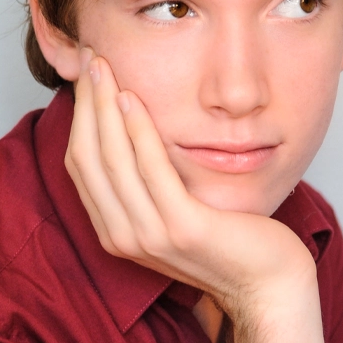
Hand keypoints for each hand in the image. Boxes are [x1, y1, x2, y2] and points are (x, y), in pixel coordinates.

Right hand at [65, 49, 315, 318]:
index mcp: (114, 231)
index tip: (84, 76)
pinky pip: (151, 169)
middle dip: (85, 104)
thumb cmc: (224, 239)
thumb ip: (144, 182)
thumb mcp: (172, 209)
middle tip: (89, 58)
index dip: (78, 116)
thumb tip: (128, 128)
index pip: (80, 165)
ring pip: (112, 160)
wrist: (265, 284)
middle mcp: (122, 236)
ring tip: (104, 67)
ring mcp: (150, 235)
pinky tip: (132, 98)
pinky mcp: (182, 228)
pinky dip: (138, 131)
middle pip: (88, 158)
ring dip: (104, 108)